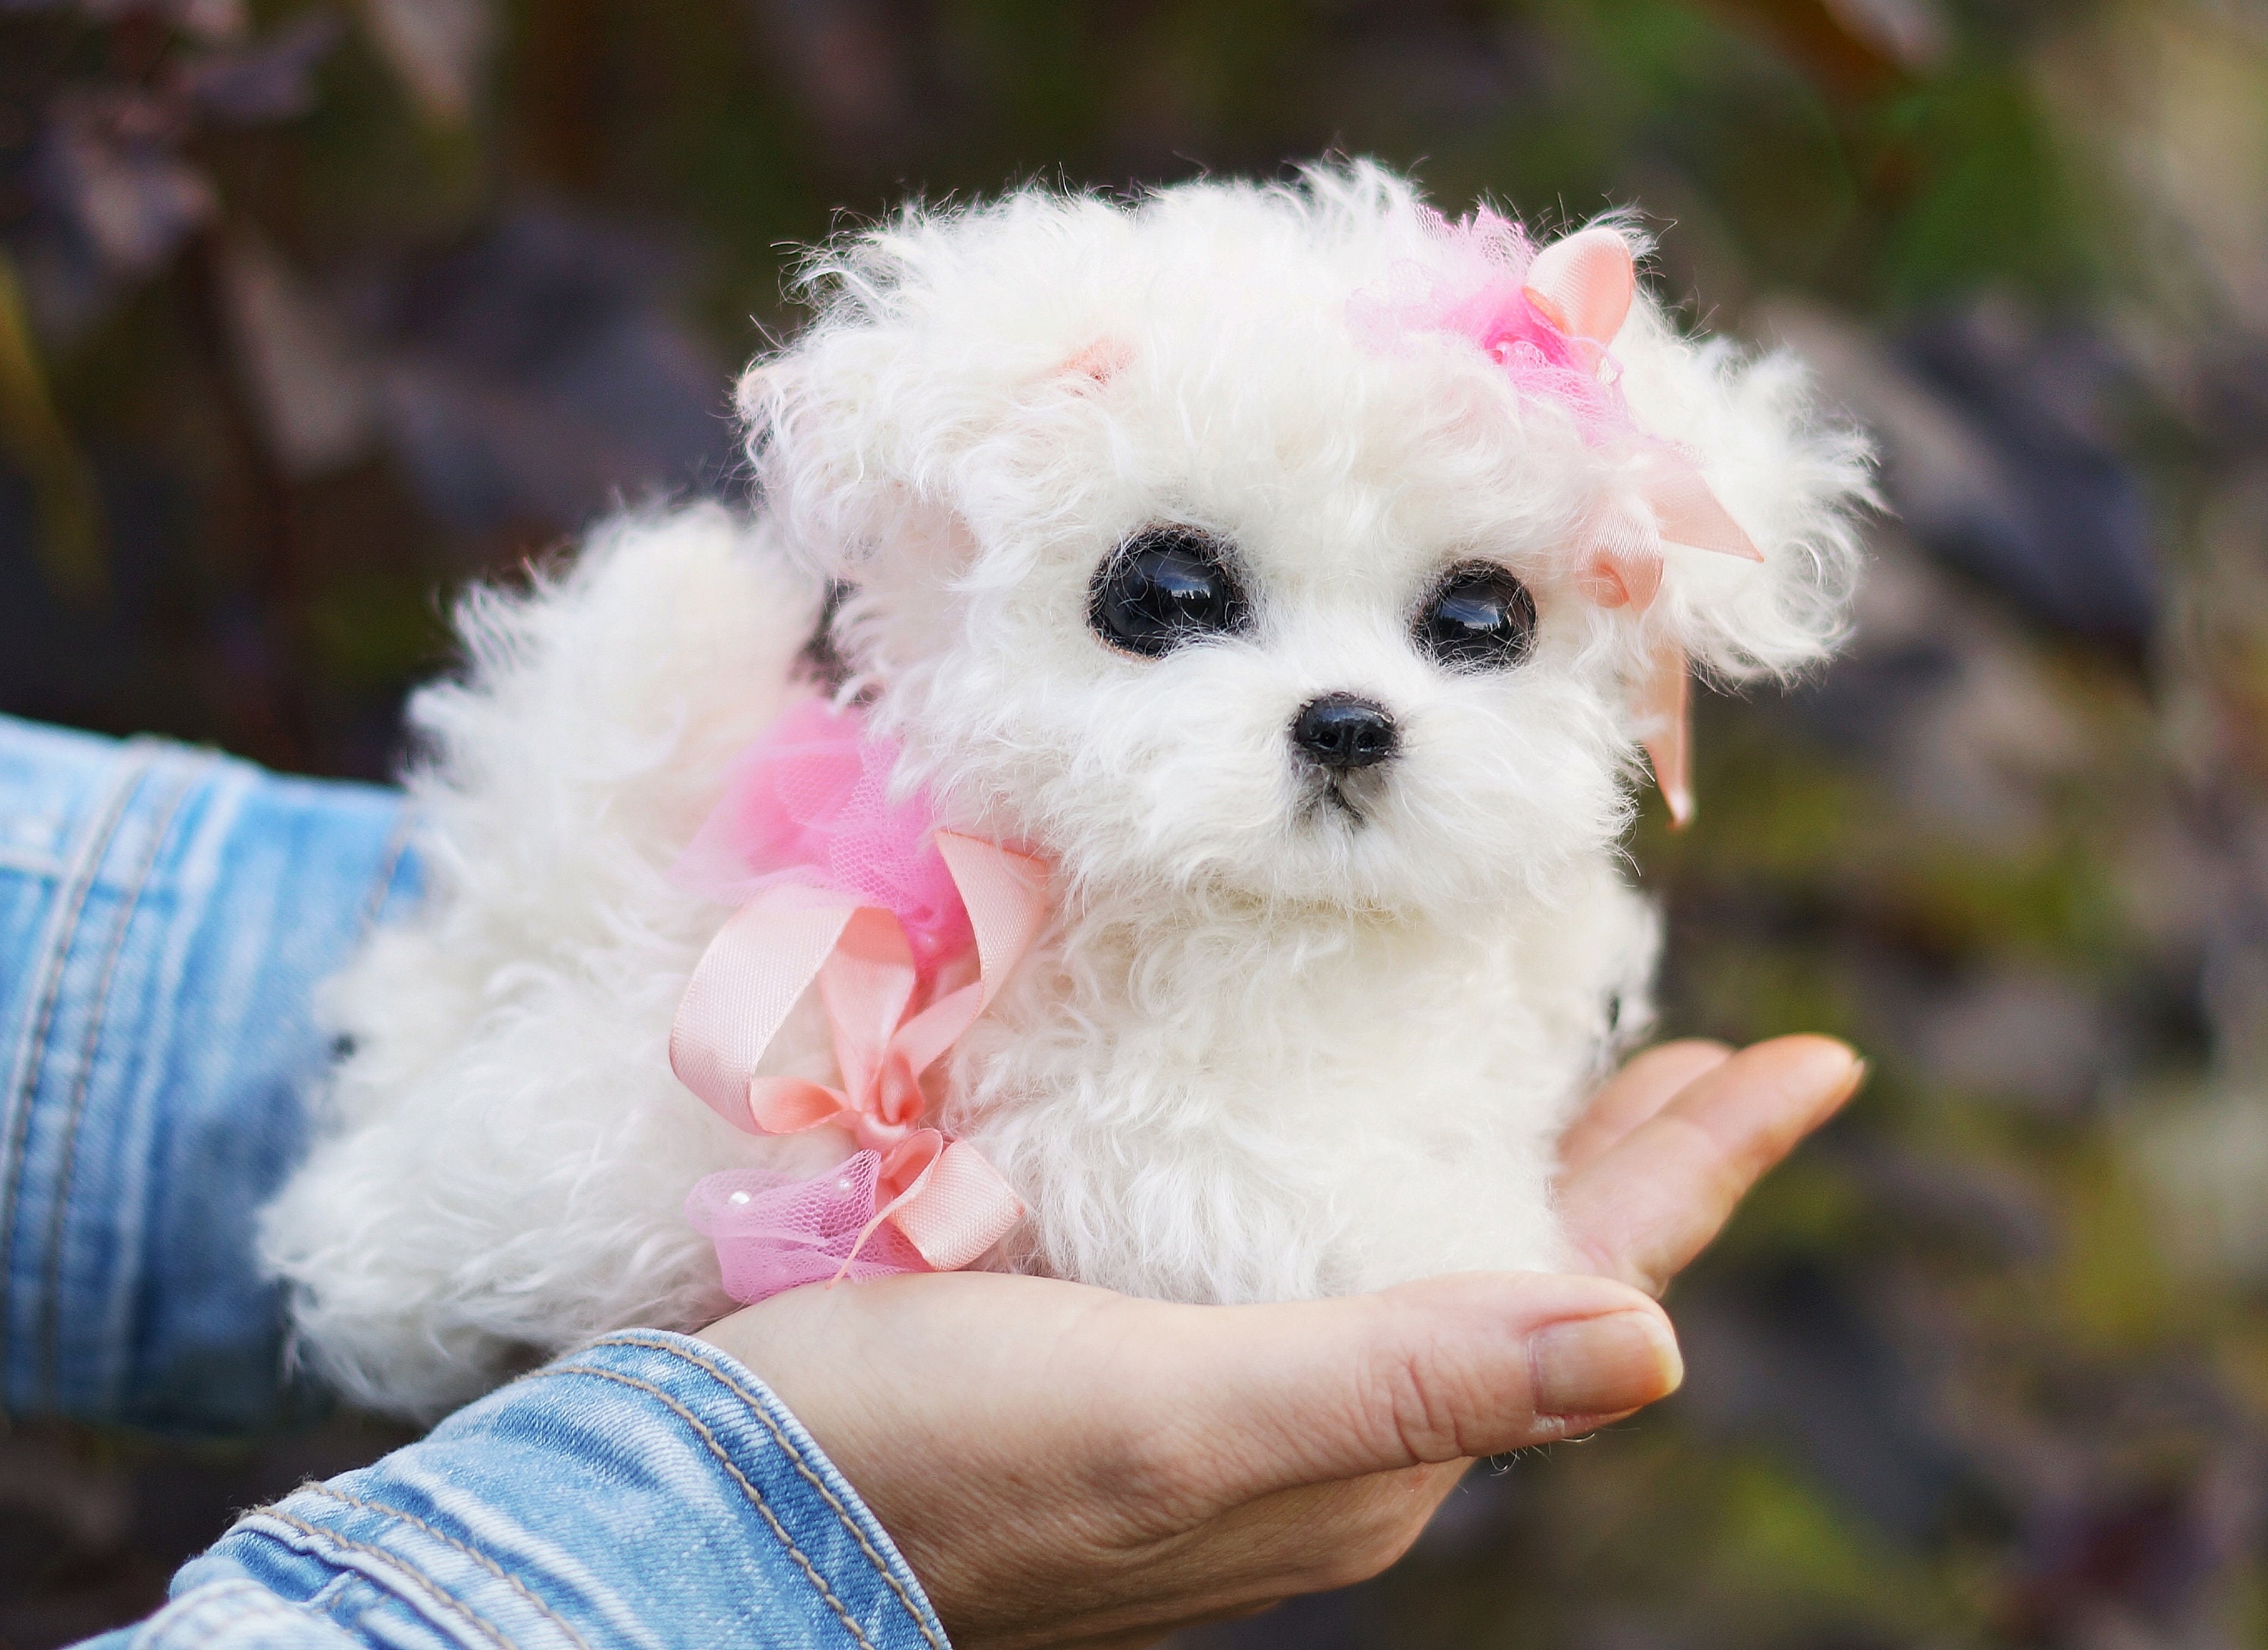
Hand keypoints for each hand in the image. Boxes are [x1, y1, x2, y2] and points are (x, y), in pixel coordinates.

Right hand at [697, 1034, 1861, 1649]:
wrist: (739, 1509)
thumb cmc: (943, 1453)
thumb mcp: (1179, 1408)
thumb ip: (1403, 1375)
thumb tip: (1653, 1350)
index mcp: (1373, 1446)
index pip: (1588, 1287)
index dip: (1703, 1171)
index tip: (1819, 1057)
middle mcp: (1329, 1431)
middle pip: (1530, 1263)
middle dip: (1634, 1157)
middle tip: (1720, 1049)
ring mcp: (1238, 1395)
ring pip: (1426, 1245)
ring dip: (1512, 1152)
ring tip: (1579, 1068)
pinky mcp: (1145, 1350)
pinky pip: (1319, 1240)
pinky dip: (1378, 1158)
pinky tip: (1361, 1108)